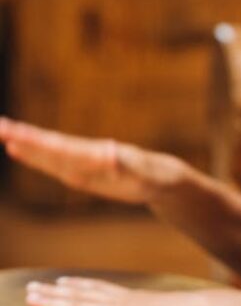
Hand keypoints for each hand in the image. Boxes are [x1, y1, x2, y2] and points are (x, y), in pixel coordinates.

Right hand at [0, 118, 183, 203]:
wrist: (159, 178)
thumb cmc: (154, 176)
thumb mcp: (142, 174)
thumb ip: (126, 166)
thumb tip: (110, 156)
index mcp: (97, 154)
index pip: (64, 148)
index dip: (41, 145)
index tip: (20, 136)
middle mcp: (85, 155)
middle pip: (50, 146)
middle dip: (25, 139)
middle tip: (0, 128)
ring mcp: (81, 163)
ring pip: (47, 153)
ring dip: (23, 145)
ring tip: (1, 134)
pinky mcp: (80, 172)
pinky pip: (53, 164)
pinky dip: (33, 158)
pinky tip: (14, 151)